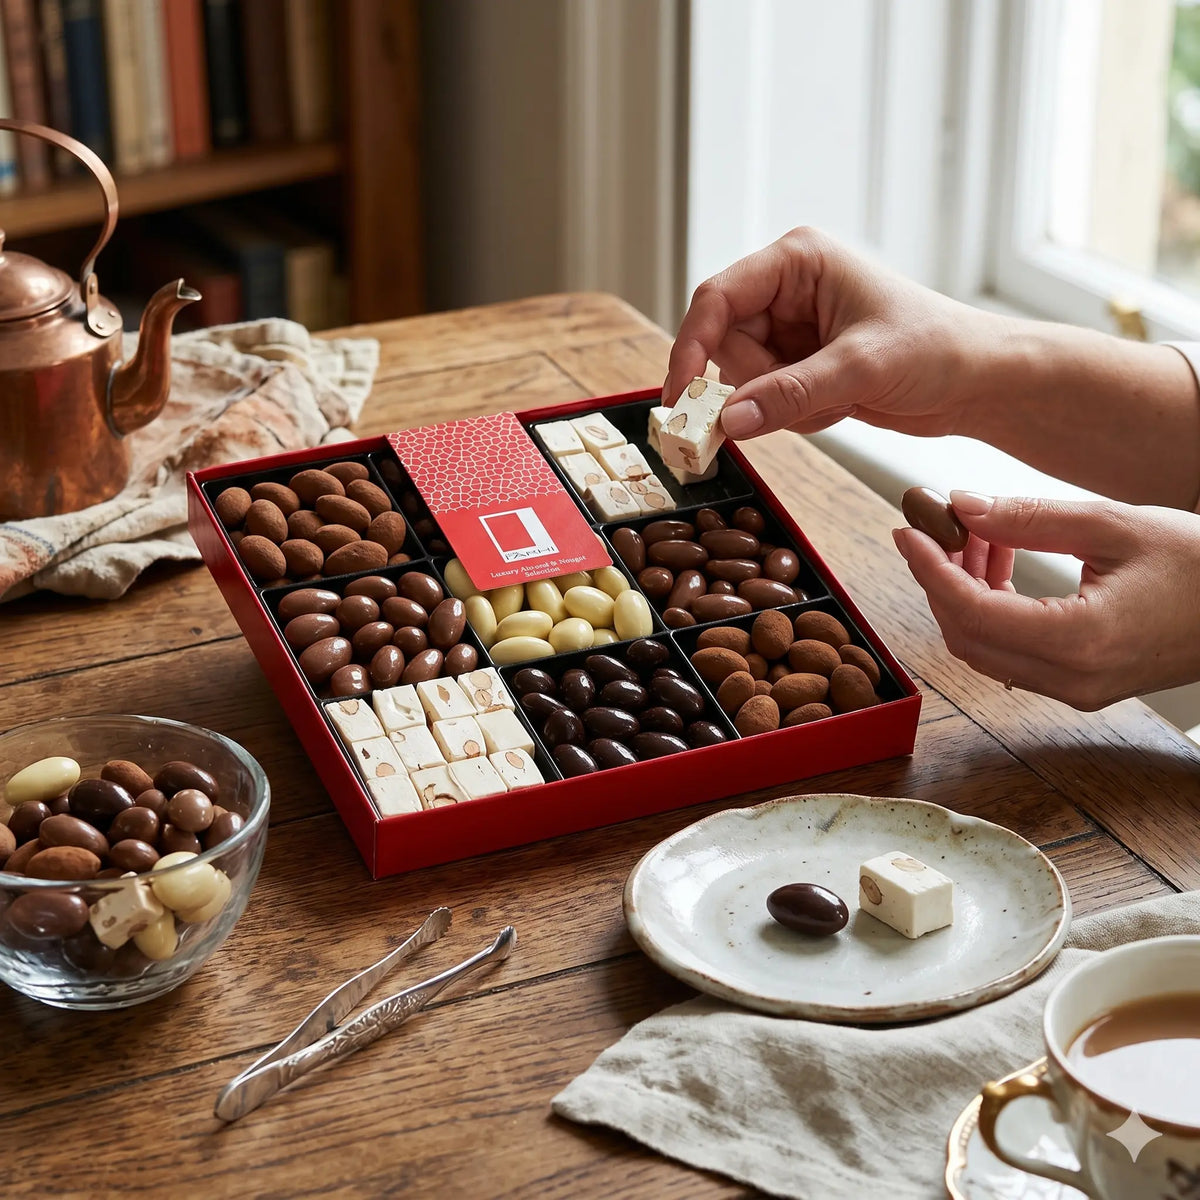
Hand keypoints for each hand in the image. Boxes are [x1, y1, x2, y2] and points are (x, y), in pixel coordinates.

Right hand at [663, 227, 1005, 440]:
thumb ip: (790, 393)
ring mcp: (790, 328)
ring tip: (836, 400)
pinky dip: (794, 415)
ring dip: (780, 405)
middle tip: (798, 406)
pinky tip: (838, 406)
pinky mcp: (798, 363)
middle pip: (725, 346)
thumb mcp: (860, 369)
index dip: (691, 347)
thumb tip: (728, 420)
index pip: (717, 299)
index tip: (681, 396)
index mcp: (798, 261)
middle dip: (756, 386)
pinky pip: (764, 400)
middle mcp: (786, 290)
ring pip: (743, 380)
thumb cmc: (936, 349)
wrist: (977, 382)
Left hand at [892, 491, 1199, 709]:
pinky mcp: (1081, 686)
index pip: (971, 611)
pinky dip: (990, 610)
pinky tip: (1001, 563)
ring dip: (963, 593)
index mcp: (1081, 641)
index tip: (906, 530)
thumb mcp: (1113, 524)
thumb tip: (960, 506)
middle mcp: (1073, 678)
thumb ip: (1029, 518)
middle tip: (939, 527)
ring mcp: (1076, 690)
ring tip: (980, 535)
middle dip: (940, 579)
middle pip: (965, 636)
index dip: (928, 569)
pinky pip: (1011, 654)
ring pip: (983, 649)